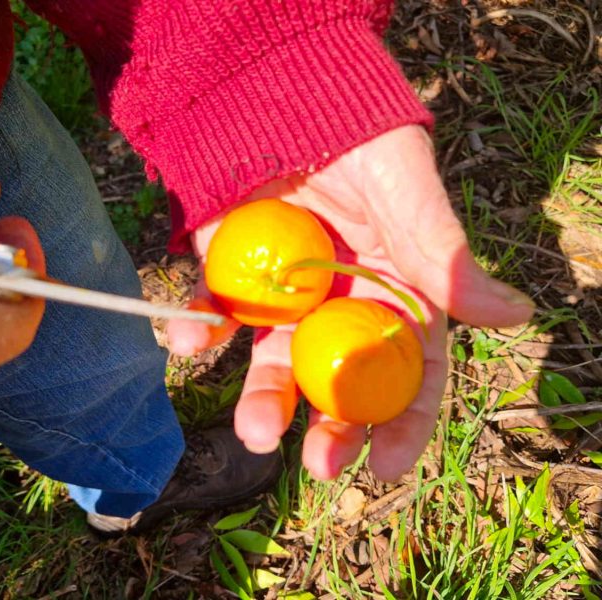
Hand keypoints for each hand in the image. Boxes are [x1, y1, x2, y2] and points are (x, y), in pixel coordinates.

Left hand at [168, 125, 533, 480]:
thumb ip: (443, 255)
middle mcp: (338, 305)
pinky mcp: (230, 276)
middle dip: (328, 426)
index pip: (406, 369)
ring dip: (261, 398)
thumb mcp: (407, 191)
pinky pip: (213, 313)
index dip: (403, 421)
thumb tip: (514, 315)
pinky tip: (190, 338)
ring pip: (272, 360)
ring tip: (254, 428)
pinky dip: (198, 329)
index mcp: (393, 292)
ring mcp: (281, 296)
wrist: (280, 92)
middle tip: (319, 464)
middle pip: (336, 380)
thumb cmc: (358, 136)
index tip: (385, 466)